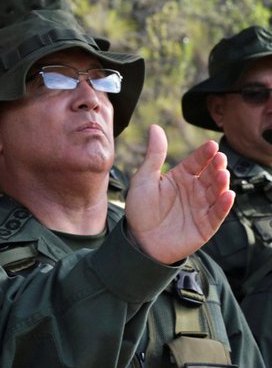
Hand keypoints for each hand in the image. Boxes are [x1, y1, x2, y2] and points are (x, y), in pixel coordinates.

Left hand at [125, 124, 233, 264]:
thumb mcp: (144, 179)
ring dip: (222, 184)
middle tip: (219, 159)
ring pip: (217, 192)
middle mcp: (194, 190)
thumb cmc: (140, 209)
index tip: (211, 145)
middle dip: (216, 167)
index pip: (197, 161)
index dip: (205, 154)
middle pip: (210, 175)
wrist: (139, 240)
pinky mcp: (206, 225)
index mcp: (181, 176)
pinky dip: (224, 206)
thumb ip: (154, 155)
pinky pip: (217, 214)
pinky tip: (228, 196)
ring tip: (223, 175)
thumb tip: (155, 127)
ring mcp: (201, 207)